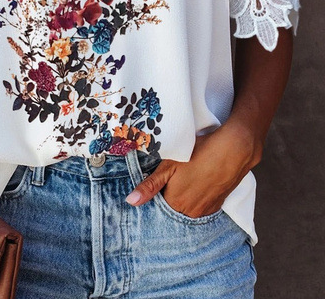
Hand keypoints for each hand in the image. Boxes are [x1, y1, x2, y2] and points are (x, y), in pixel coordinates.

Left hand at [125, 120, 261, 217]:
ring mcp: (205, 210)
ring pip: (187, 209)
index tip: (156, 182)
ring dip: (184, 198)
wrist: (232, 150)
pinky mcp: (217, 205)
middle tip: (171, 178)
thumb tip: (130, 202)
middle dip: (168, 196)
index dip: (155, 193)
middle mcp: (190, 212)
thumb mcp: (169, 165)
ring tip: (185, 179)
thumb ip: (149, 185)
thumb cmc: (197, 154)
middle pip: (172, 208)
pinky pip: (201, 207)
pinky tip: (197, 184)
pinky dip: (197, 198)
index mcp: (174, 203)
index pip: (157, 205)